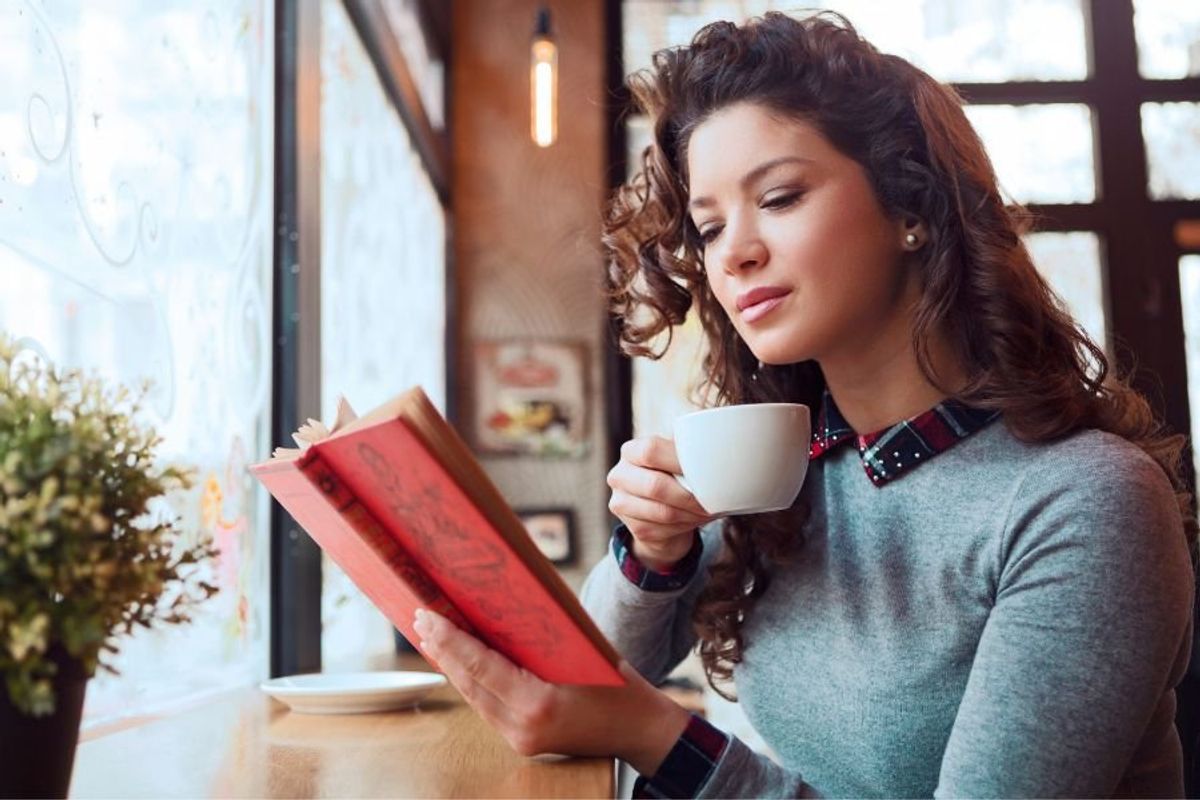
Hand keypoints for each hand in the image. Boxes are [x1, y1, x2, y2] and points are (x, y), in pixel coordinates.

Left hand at [412, 608, 690, 775]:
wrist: (642, 732)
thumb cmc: (620, 685)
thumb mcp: (583, 649)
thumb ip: (540, 636)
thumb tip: (501, 605)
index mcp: (537, 703)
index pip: (480, 666)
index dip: (450, 640)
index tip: (427, 616)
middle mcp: (521, 727)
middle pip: (469, 683)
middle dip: (442, 649)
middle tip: (420, 617)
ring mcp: (520, 739)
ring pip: (473, 696)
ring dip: (451, 665)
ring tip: (430, 635)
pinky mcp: (521, 742)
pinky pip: (487, 706)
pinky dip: (470, 681)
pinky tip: (458, 662)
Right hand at [607, 436, 714, 569]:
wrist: (662, 512)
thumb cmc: (675, 476)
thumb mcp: (678, 457)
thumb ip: (686, 449)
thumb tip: (710, 443)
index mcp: (630, 452)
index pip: (651, 451)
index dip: (680, 461)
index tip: (705, 469)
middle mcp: (619, 476)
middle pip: (655, 486)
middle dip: (689, 495)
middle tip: (712, 498)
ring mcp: (622, 504)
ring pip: (663, 512)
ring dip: (692, 513)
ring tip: (708, 508)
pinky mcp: (633, 528)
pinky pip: (665, 529)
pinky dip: (687, 525)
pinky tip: (695, 518)